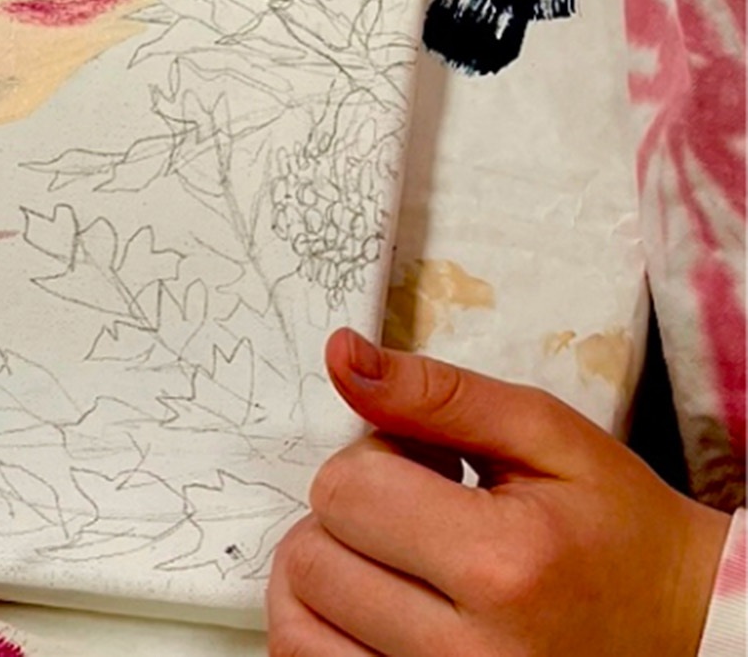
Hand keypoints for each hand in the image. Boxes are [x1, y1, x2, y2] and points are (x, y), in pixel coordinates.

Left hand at [268, 329, 729, 656]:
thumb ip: (435, 392)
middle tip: (415, 517)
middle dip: (348, 516)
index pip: (344, 490)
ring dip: (325, 577)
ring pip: (296, 626)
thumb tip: (341, 354)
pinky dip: (326, 634)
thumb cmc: (619, 532)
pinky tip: (378, 606)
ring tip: (391, 562)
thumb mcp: (546, 435)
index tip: (427, 470)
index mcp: (501, 565)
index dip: (372, 459)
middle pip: (312, 559)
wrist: (685, 637)